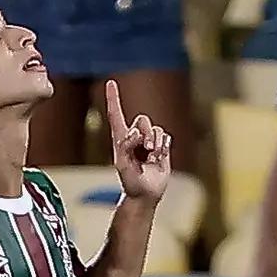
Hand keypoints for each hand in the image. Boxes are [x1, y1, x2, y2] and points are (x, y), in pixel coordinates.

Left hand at [106, 80, 170, 202]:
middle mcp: (134, 137)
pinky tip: (158, 158)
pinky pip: (166, 136)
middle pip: (142, 120)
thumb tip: (137, 133)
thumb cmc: (130, 182)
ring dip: (156, 143)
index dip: (113, 98)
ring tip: (152, 157)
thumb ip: (126, 147)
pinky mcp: (161, 146)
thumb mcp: (122, 165)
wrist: (145, 194)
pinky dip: (164, 147)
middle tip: (147, 148)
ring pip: (155, 129)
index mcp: (120, 139)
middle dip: (146, 133)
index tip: (111, 82)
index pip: (116, 114)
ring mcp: (148, 141)